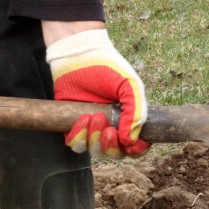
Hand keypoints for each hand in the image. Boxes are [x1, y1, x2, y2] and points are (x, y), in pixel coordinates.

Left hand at [45, 27, 149, 157]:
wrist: (80, 55)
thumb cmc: (109, 68)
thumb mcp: (131, 87)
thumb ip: (136, 113)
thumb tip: (130, 141)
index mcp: (129, 120)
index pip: (136, 147)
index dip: (136, 150)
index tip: (133, 145)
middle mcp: (112, 127)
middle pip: (114, 153)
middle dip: (111, 146)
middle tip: (108, 128)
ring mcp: (91, 128)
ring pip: (94, 151)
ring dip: (95, 139)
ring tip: (94, 116)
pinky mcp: (71, 125)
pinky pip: (75, 145)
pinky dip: (78, 137)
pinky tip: (82, 118)